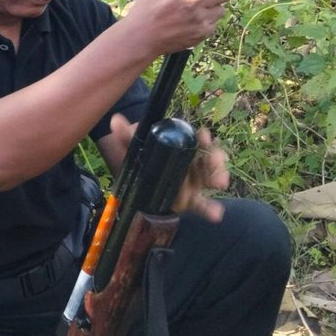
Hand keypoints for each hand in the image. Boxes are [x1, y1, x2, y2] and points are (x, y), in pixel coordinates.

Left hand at [109, 115, 227, 221]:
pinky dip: (211, 209)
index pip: (196, 139)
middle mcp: (192, 163)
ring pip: (209, 179)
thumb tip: (115, 121)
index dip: (203, 137)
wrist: (139, 177)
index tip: (204, 136)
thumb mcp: (132, 145)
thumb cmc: (142, 156)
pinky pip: (203, 205)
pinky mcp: (190, 200)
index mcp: (181, 147)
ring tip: (220, 182)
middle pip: (208, 158)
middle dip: (215, 159)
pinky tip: (216, 214)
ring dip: (217, 178)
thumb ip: (126, 135)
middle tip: (217, 161)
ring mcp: (193, 182)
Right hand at [121, 0, 242, 57]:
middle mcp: (194, 2)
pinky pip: (214, 23)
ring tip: (195, 10)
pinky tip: (191, 22)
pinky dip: (206, 21)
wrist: (141, 37)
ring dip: (213, 7)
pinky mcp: (201, 33)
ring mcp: (199, 19)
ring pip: (221, 9)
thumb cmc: (148, 7)